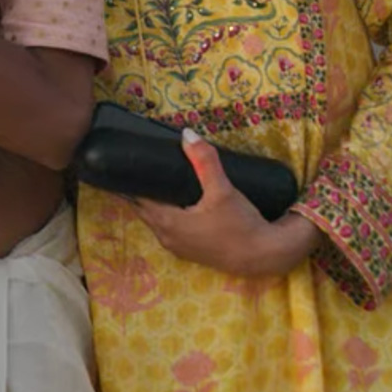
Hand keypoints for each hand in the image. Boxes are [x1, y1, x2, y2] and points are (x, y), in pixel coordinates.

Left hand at [132, 129, 322, 276]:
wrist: (264, 256)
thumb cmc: (240, 224)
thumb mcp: (223, 190)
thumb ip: (204, 162)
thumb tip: (187, 135)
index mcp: (167, 222)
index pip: (137, 198)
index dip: (132, 182)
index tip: (127, 165)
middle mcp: (167, 237)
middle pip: (144, 209)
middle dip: (141, 191)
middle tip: (142, 168)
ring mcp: (178, 247)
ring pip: (157, 221)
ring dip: (154, 204)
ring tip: (158, 182)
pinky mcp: (191, 252)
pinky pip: (169, 230)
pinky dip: (167, 216)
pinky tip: (178, 204)